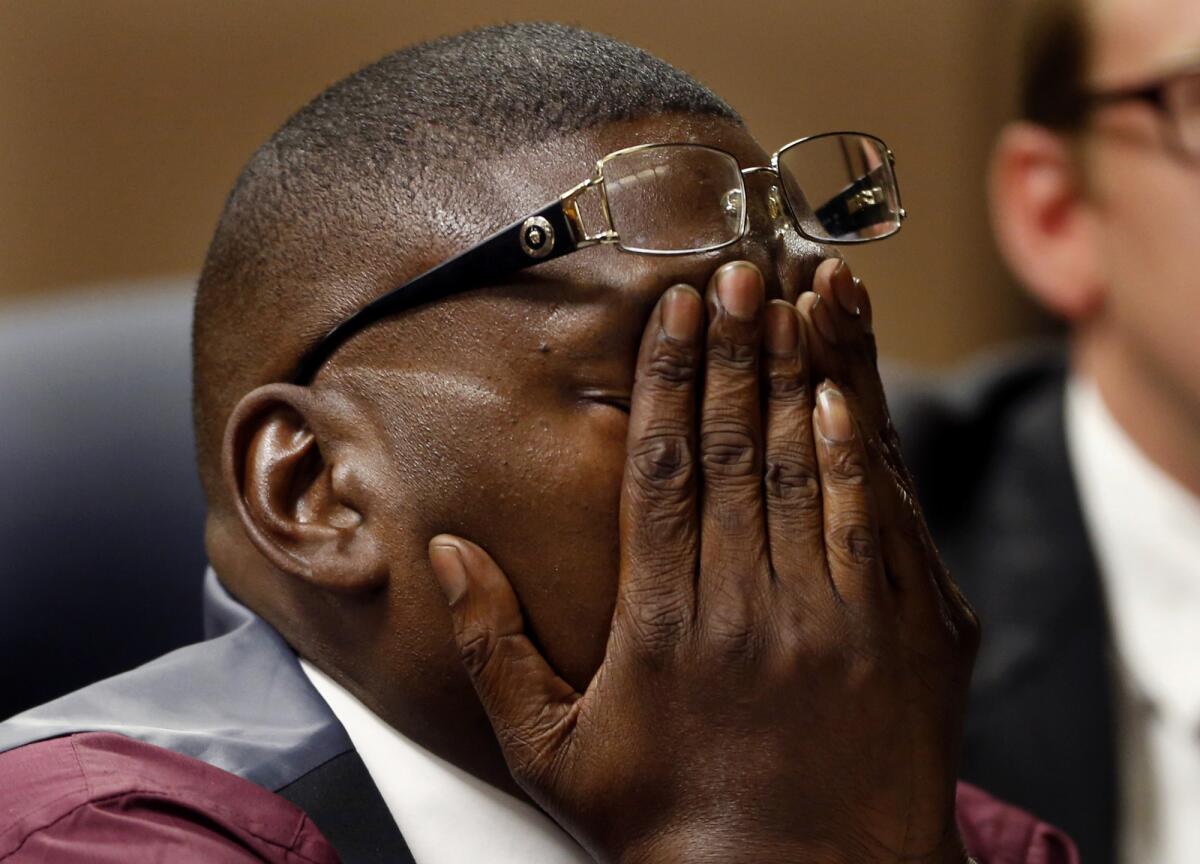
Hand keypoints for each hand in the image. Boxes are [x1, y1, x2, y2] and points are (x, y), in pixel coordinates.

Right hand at [427, 259, 978, 863]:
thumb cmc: (668, 824)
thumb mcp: (548, 749)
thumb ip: (491, 646)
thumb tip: (453, 550)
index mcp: (662, 619)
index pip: (662, 468)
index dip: (668, 378)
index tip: (674, 309)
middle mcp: (745, 602)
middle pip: (736, 446)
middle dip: (737, 348)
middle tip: (738, 267)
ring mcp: (829, 614)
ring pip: (808, 467)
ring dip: (799, 374)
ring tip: (793, 297)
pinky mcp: (899, 634)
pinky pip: (878, 524)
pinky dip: (865, 450)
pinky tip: (851, 391)